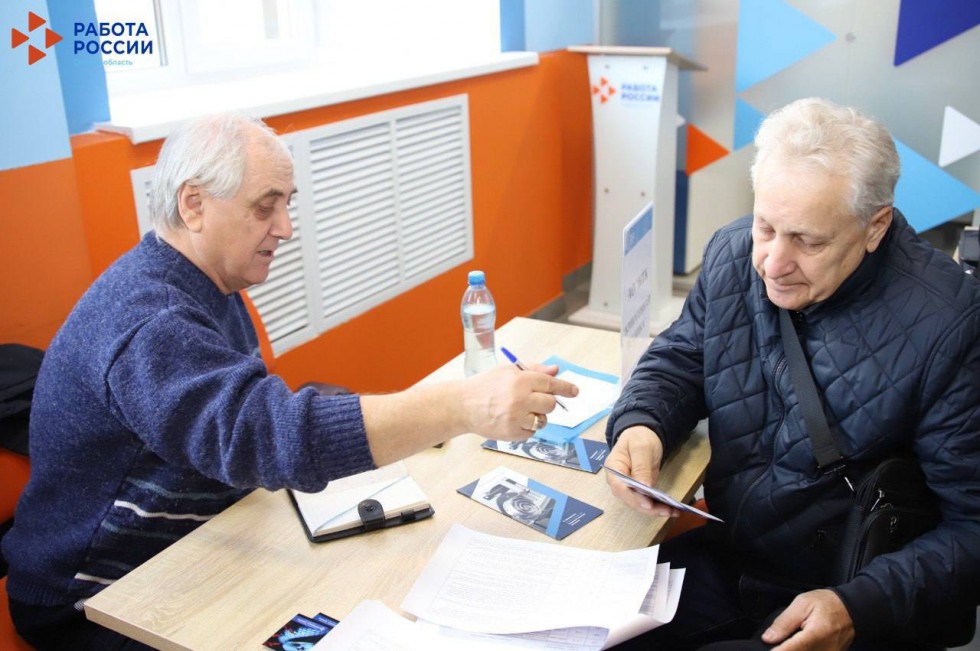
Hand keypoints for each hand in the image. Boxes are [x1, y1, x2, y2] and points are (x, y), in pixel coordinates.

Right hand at [460, 363, 577, 441]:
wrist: (462, 405)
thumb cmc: (484, 386)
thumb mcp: (508, 370)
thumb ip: (534, 370)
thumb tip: (556, 371)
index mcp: (520, 380)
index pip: (551, 384)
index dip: (565, 388)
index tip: (574, 391)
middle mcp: (520, 399)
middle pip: (550, 404)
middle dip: (546, 402)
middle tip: (534, 400)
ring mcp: (516, 418)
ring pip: (543, 420)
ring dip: (536, 416)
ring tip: (519, 411)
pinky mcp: (512, 433)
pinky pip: (531, 432)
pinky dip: (526, 427)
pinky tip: (512, 419)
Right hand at [605, 426, 679, 516]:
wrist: (642, 435)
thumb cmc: (639, 438)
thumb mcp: (641, 448)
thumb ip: (641, 467)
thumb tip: (643, 487)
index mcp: (613, 468)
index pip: (620, 487)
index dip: (634, 497)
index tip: (648, 504)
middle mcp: (618, 482)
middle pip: (630, 499)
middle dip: (648, 507)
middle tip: (667, 510)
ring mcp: (628, 488)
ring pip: (639, 504)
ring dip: (655, 510)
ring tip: (673, 511)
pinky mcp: (639, 491)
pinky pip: (646, 501)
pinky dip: (658, 506)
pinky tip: (671, 509)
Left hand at [762, 589, 854, 650]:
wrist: (852, 609)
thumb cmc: (827, 603)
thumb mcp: (802, 603)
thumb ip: (784, 622)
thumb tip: (768, 638)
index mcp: (816, 634)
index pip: (792, 649)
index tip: (768, 650)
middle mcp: (825, 650)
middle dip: (784, 650)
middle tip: (776, 644)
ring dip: (793, 650)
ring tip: (786, 643)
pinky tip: (796, 646)